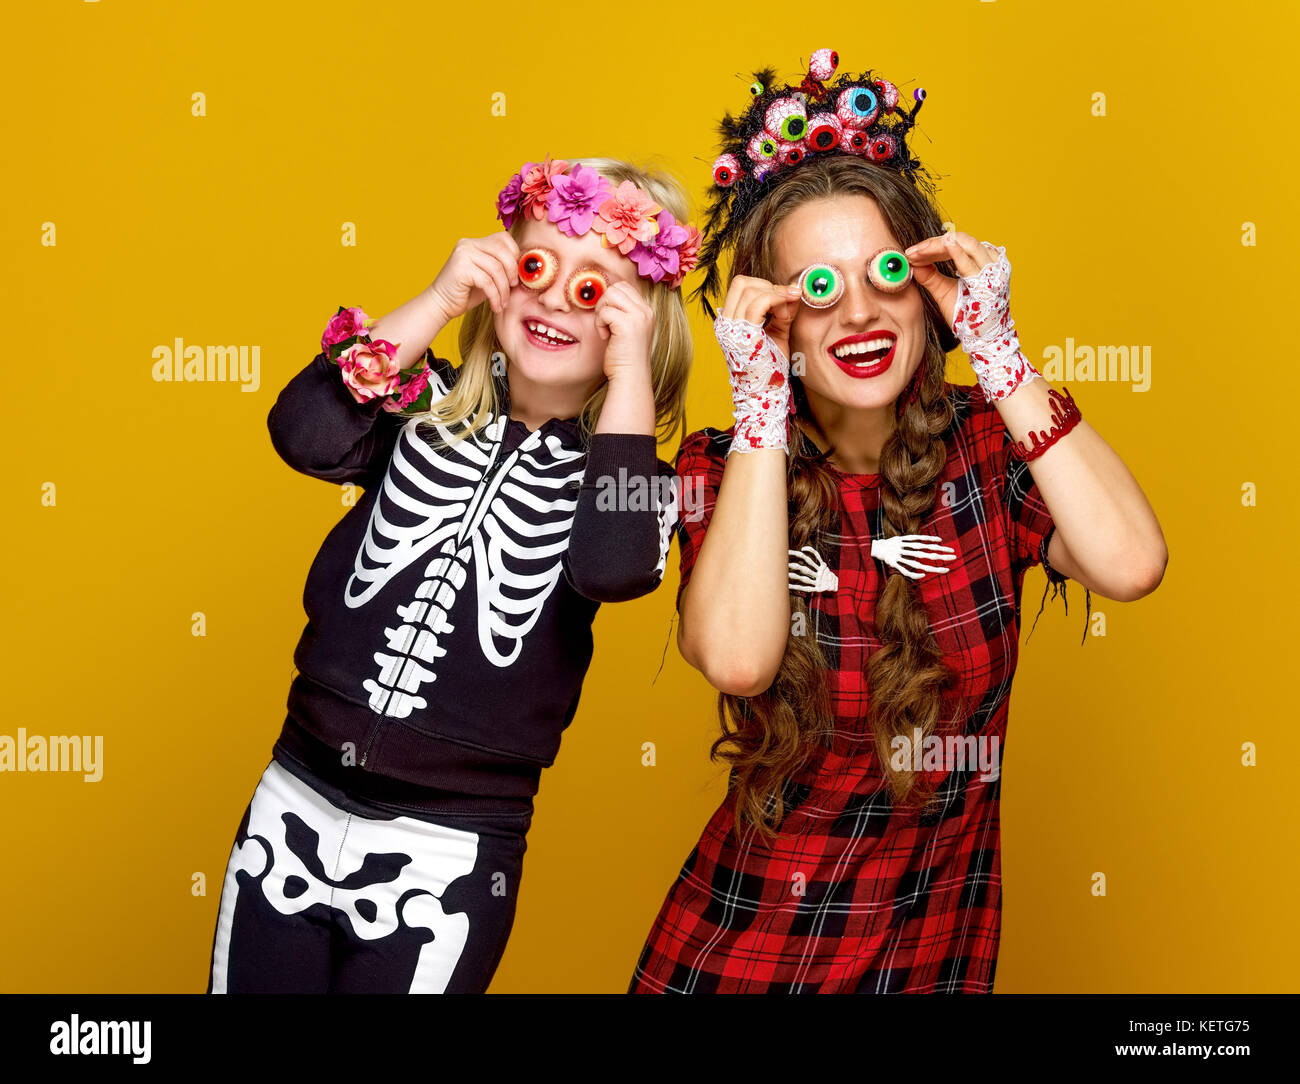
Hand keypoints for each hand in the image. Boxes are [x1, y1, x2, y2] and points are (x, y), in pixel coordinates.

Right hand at [426, 232, 520, 321]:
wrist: (441, 304)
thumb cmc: (466, 292)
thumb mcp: (488, 276)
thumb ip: (501, 267)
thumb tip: (524, 266)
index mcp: (476, 242)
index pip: (503, 238)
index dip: (515, 256)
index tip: (516, 275)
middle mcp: (468, 243)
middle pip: (502, 251)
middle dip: (512, 272)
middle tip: (513, 288)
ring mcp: (463, 254)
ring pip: (496, 268)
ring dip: (504, 289)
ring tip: (503, 302)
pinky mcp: (461, 268)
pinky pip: (487, 281)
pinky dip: (495, 296)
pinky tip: (495, 306)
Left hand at [594, 280, 654, 383]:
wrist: (631, 377)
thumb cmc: (624, 357)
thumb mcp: (627, 330)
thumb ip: (622, 312)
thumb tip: (605, 296)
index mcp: (647, 311)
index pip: (625, 287)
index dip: (611, 299)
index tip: (609, 318)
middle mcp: (645, 311)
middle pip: (617, 287)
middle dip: (604, 302)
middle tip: (604, 322)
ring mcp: (638, 317)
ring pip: (610, 294)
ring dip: (601, 311)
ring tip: (605, 329)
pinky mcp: (627, 325)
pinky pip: (605, 311)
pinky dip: (599, 323)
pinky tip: (605, 337)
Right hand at [714, 274, 801, 454]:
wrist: (763, 397)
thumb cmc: (769, 371)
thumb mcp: (776, 335)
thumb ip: (781, 313)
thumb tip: (793, 292)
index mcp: (729, 323)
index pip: (740, 288)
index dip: (764, 286)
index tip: (784, 298)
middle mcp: (725, 324)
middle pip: (741, 283)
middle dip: (769, 286)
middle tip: (787, 300)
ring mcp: (732, 330)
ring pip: (750, 289)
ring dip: (776, 292)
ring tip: (790, 307)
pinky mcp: (744, 336)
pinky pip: (759, 303)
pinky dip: (777, 299)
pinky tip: (789, 307)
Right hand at [904, 231, 1038, 402]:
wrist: (989, 332)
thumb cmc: (969, 320)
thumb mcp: (947, 301)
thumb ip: (932, 280)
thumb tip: (914, 266)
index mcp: (987, 280)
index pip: (962, 253)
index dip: (936, 249)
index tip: (916, 251)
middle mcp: (996, 267)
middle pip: (964, 242)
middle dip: (936, 244)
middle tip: (914, 252)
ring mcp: (998, 262)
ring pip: (968, 241)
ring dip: (943, 244)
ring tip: (922, 252)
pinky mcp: (994, 260)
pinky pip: (973, 246)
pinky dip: (954, 247)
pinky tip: (937, 251)